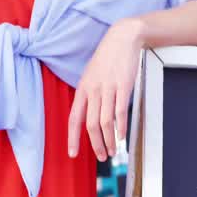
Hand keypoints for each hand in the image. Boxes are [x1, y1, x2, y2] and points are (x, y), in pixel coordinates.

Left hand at [69, 17, 144, 160]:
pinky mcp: (123, 87)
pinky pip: (120, 113)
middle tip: (102, 157)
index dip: (73, 138)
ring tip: (113, 152)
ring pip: (105, 122)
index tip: (73, 154)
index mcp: (83, 89)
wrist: (122, 39)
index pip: (74, 119)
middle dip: (96, 145)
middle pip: (91, 125)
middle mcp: (93, 91)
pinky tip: (121, 137)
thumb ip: (90, 95)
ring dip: (108, 141)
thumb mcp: (92, 76)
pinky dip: (120, 128)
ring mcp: (108, 89)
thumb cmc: (108, 58)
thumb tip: (89, 116)